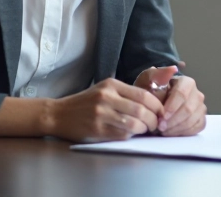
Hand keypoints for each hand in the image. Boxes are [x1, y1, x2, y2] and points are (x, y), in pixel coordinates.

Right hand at [48, 78, 163, 142]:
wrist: (58, 113)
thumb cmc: (85, 102)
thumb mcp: (104, 90)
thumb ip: (125, 94)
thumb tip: (152, 103)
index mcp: (111, 85)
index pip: (143, 95)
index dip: (157, 106)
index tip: (161, 113)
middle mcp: (106, 97)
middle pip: (141, 110)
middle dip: (153, 120)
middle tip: (156, 125)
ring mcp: (101, 114)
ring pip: (133, 124)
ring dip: (143, 129)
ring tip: (145, 130)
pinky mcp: (96, 129)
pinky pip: (121, 135)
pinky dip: (130, 136)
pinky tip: (130, 134)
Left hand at [134, 65, 206, 135]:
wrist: (153, 101)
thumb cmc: (150, 91)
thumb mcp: (148, 80)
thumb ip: (157, 75)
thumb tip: (171, 70)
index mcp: (186, 82)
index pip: (182, 94)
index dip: (172, 107)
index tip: (161, 117)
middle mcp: (196, 94)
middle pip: (189, 109)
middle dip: (173, 120)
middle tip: (159, 127)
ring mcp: (200, 107)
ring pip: (193, 120)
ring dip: (176, 128)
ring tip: (163, 130)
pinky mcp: (200, 119)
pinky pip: (197, 127)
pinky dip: (183, 132)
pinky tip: (171, 132)